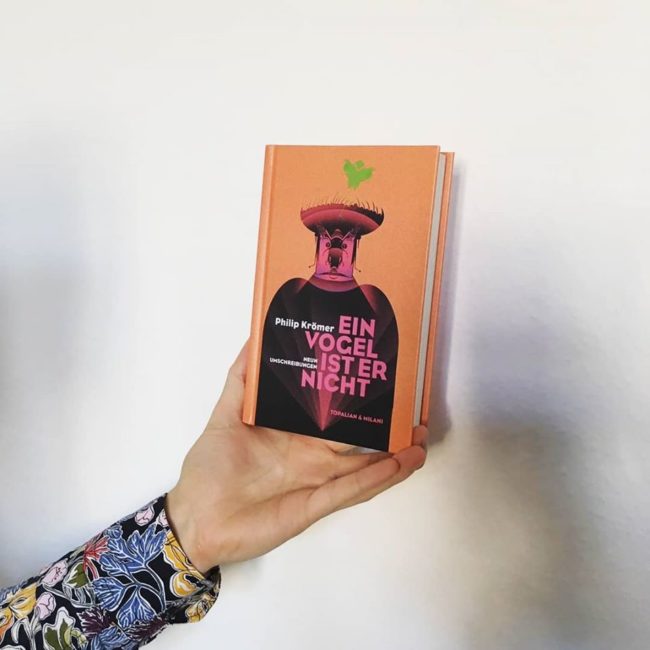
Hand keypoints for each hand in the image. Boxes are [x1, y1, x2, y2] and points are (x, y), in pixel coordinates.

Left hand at [165, 338, 427, 573]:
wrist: (196, 518)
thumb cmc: (209, 468)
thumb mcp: (225, 414)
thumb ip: (242, 378)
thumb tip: (254, 337)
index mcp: (295, 433)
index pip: (333, 412)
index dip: (357, 397)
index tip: (381, 376)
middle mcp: (310, 455)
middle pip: (357, 437)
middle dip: (387, 425)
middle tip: (415, 409)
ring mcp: (315, 481)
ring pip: (364, 465)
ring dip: (394, 455)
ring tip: (421, 439)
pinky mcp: (313, 505)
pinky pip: (349, 490)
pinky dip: (375, 478)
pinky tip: (399, 464)